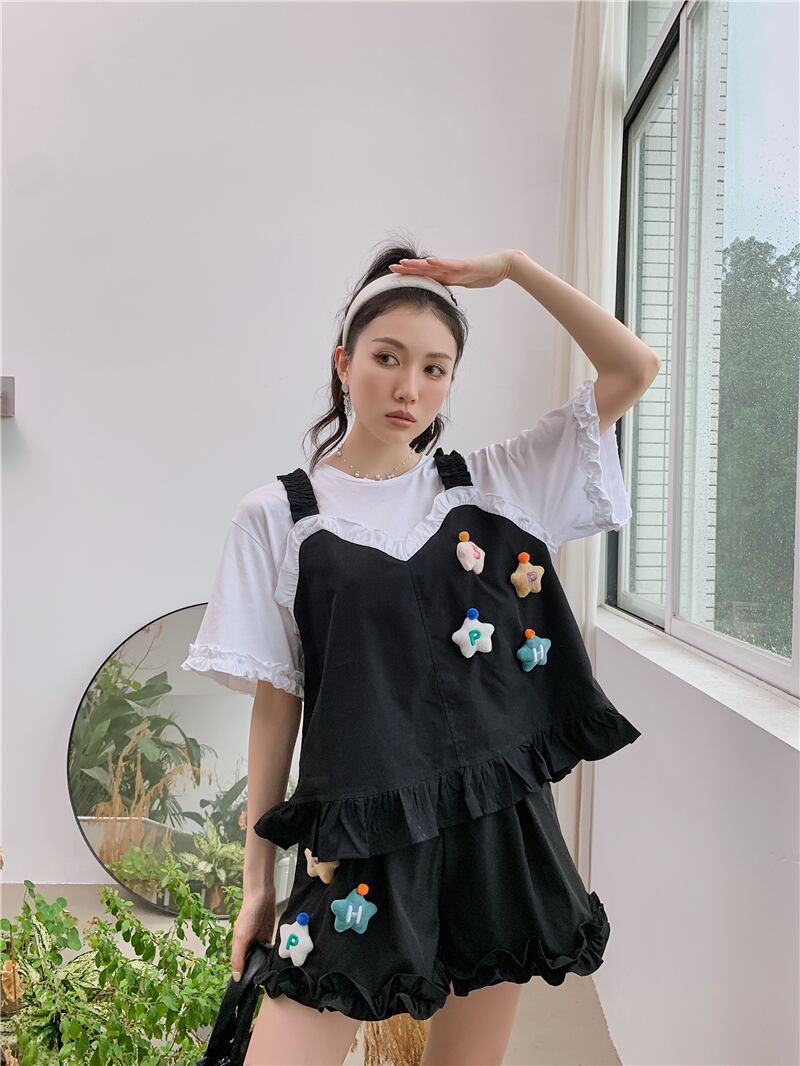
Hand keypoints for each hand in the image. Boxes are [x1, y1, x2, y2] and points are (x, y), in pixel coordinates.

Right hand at [230, 886, 275, 980]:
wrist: (262, 897)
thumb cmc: (248, 915)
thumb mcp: (241, 937)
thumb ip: (238, 957)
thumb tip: (236, 977)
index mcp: (239, 948)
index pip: (240, 968)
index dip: (244, 979)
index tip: (251, 993)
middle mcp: (249, 946)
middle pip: (252, 965)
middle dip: (258, 974)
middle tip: (266, 987)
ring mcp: (259, 942)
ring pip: (262, 959)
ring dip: (266, 965)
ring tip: (274, 977)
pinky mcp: (269, 936)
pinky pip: (271, 950)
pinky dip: (273, 956)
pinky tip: (278, 963)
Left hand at [388, 249, 518, 288]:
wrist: (503, 265)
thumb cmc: (485, 274)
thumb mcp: (464, 283)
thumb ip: (453, 284)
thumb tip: (441, 293)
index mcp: (448, 274)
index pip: (425, 275)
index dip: (411, 274)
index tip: (395, 275)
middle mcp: (449, 268)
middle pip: (425, 268)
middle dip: (408, 269)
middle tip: (392, 269)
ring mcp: (456, 265)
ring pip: (434, 265)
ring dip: (419, 265)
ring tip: (405, 264)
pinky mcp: (466, 265)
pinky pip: (450, 264)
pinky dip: (439, 263)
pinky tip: (429, 262)